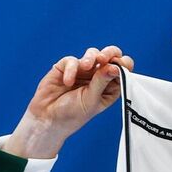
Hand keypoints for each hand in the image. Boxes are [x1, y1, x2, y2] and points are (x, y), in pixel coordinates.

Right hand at [7, 45, 134, 158]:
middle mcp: (98, 77)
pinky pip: (73, 60)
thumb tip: (114, 66)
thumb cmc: (73, 114)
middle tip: (104, 58)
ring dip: (91, 57)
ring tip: (86, 66)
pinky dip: (71, 69)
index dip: (123, 64)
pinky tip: (67, 82)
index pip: (122, 70)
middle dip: (110, 53)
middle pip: (111, 56)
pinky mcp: (67, 67)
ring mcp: (83, 71)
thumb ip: (102, 82)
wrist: (48, 118)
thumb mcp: (91, 100)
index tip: (120, 65)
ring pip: (93, 53)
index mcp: (110, 87)